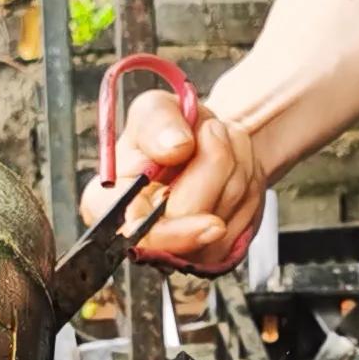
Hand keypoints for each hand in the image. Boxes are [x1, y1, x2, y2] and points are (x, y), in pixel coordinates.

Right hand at [86, 89, 264, 274]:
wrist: (202, 141)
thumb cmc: (167, 131)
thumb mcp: (152, 109)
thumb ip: (156, 121)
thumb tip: (175, 147)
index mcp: (110, 207)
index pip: (140, 237)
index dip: (177, 234)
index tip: (213, 224)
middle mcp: (145, 238)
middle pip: (193, 221)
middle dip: (215, 165)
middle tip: (212, 129)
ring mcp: (185, 250)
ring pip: (227, 211)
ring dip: (234, 163)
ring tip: (218, 140)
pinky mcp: (220, 249)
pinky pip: (247, 212)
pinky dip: (248, 177)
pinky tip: (231, 165)